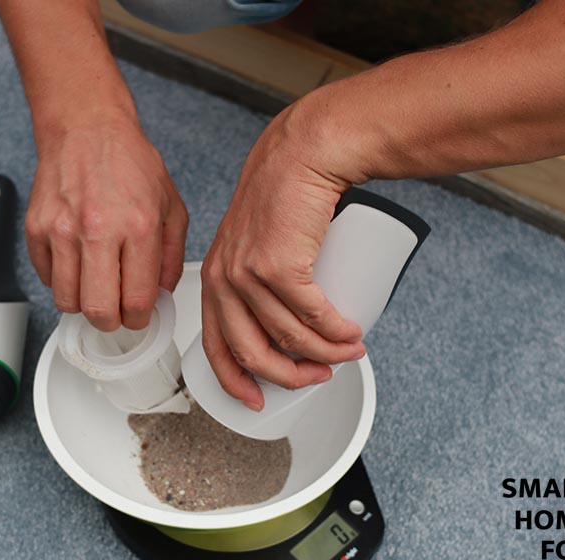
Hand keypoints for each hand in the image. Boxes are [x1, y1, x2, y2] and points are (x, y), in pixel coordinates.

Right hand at [26, 116, 187, 330]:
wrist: (86, 128)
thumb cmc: (130, 163)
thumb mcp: (172, 206)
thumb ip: (171, 256)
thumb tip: (160, 294)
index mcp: (139, 226)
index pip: (136, 301)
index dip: (138, 319)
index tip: (137, 316)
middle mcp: (98, 230)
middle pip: (98, 311)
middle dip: (110, 321)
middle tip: (116, 311)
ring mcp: (62, 230)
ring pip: (67, 301)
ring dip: (84, 303)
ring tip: (96, 285)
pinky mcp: (36, 229)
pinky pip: (47, 279)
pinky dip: (62, 280)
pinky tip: (77, 261)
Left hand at [200, 103, 365, 410]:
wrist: (301, 154)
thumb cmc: (283, 196)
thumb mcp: (253, 242)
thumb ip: (257, 277)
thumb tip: (287, 322)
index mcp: (215, 278)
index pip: (214, 345)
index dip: (236, 381)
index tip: (256, 400)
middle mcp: (224, 279)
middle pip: (252, 352)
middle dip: (289, 376)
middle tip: (318, 377)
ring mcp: (248, 272)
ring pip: (288, 336)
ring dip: (325, 353)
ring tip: (349, 350)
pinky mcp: (278, 263)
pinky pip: (310, 313)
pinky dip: (335, 331)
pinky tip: (350, 333)